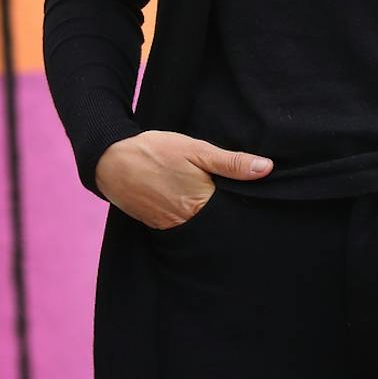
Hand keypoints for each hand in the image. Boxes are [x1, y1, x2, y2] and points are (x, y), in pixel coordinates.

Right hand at [95, 131, 271, 229]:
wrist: (110, 161)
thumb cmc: (155, 151)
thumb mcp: (196, 150)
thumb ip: (231, 162)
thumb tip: (267, 168)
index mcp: (202, 204)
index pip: (234, 212)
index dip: (242, 204)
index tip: (250, 198)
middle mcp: (188, 222)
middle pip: (218, 224)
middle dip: (225, 214)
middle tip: (226, 197)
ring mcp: (171, 228)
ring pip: (200, 228)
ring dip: (206, 217)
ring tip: (206, 200)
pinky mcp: (157, 226)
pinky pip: (180, 228)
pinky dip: (187, 218)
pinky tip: (186, 203)